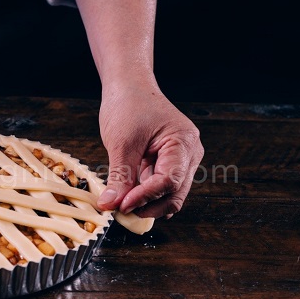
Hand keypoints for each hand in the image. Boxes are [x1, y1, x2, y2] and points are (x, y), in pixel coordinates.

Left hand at [97, 83, 203, 218]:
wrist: (129, 86)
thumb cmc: (129, 105)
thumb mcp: (121, 142)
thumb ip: (119, 176)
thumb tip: (111, 205)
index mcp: (183, 142)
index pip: (169, 180)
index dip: (146, 197)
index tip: (122, 206)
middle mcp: (189, 154)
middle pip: (174, 193)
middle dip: (149, 206)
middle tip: (121, 212)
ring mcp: (180, 160)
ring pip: (168, 194)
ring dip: (146, 204)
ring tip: (121, 205)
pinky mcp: (167, 164)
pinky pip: (159, 187)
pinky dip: (144, 196)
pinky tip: (126, 198)